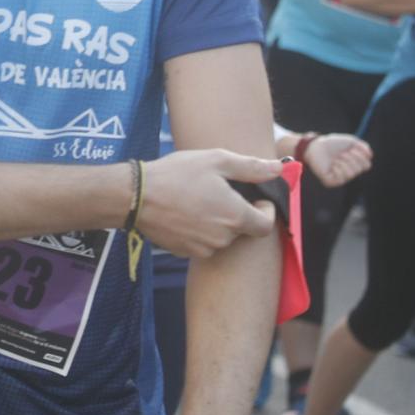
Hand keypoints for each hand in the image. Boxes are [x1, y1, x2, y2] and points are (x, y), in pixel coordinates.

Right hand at [137, 149, 280, 259]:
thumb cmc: (177, 174)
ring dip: (217, 222)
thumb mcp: (216, 161)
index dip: (265, 211)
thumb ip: (251, 167)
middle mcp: (223, 238)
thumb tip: (279, 170)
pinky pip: (203, 244)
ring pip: (222, 237)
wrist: (135, 197)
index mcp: (235, 216)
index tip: (255, 199)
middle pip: (242, 230)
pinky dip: (200, 231)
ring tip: (197, 201)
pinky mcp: (186, 253)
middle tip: (218, 193)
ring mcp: (204, 248)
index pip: (266, 226)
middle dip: (237, 213)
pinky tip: (185, 213)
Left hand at [303, 133, 371, 187]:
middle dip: (351, 157)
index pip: (367, 165)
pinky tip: (331, 164)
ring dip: (343, 161)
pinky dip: (337, 167)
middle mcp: (349, 173)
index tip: (351, 148)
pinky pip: (341, 177)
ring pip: (352, 173)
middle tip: (341, 154)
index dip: (361, 155)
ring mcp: (340, 178)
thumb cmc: (332, 144)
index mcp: (354, 164)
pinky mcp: (331, 182)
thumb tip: (370, 155)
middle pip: (360, 169)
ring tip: (335, 158)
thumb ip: (362, 146)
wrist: (316, 146)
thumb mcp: (350, 141)